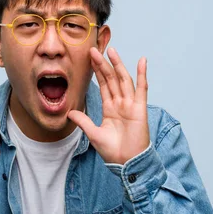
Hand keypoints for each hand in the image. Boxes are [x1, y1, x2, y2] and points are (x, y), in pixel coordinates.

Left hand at [68, 47, 148, 164]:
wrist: (126, 163)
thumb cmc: (113, 152)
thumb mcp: (93, 134)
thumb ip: (83, 121)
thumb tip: (70, 112)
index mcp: (110, 108)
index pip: (103, 85)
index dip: (97, 71)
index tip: (90, 58)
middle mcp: (120, 104)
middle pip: (111, 79)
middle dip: (103, 64)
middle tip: (94, 49)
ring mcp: (130, 105)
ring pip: (123, 80)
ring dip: (118, 65)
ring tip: (112, 51)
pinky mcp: (139, 109)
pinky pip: (142, 89)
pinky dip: (142, 75)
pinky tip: (142, 61)